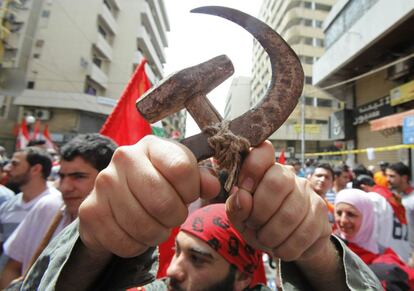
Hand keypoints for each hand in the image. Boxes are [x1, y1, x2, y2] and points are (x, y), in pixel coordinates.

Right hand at [78, 136, 219, 257]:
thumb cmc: (156, 181)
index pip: (182, 170)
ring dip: (157, 233)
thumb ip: (201, 178)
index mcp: (151, 145)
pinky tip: (136, 232)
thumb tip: (212, 186)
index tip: (188, 194)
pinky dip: (137, 246)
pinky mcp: (90, 211)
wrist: (114, 195)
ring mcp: (103, 184)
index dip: (192, 191)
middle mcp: (124, 158)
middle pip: (163, 203)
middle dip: (175, 216)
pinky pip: (125, 243)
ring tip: (156, 223)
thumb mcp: (181, 174)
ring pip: (144, 227)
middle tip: (172, 215)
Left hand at [226, 141, 331, 261]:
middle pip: (277, 183)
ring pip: (290, 215)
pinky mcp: (322, 217)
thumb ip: (236, 206)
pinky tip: (281, 247)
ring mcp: (310, 195)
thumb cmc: (259, 223)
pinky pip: (303, 235)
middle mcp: (291, 177)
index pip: (263, 153)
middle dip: (259, 212)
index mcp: (267, 170)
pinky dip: (286, 248)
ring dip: (271, 235)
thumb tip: (243, 198)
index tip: (242, 189)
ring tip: (266, 239)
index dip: (251, 168)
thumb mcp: (240, 216)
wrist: (288, 245)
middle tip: (253, 225)